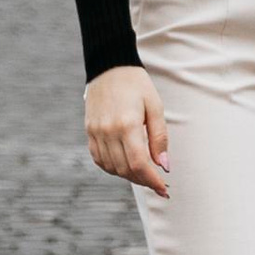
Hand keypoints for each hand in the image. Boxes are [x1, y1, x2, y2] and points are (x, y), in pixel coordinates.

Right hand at [84, 66, 169, 193]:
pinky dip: (113, 168)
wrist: (109, 66)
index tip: (164, 189)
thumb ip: (159, 137)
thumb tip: (164, 165)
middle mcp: (108, 131)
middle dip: (143, 180)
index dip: (152, 180)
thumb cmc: (136, 84)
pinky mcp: (89, 132)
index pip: (139, 164)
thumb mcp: (155, 106)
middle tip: (157, 182)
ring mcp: (96, 132)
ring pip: (111, 168)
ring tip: (143, 173)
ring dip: (129, 176)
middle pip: (125, 169)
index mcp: (127, 124)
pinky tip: (125, 165)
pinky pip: (99, 159)